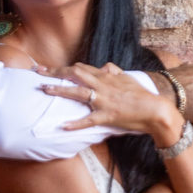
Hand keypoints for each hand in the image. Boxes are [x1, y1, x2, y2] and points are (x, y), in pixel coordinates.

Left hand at [41, 62, 180, 144]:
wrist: (154, 109)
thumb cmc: (141, 94)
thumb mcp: (128, 78)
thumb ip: (114, 71)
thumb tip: (105, 66)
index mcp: (106, 77)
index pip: (80, 68)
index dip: (62, 68)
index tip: (46, 68)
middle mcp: (102, 85)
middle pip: (74, 75)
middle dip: (55, 73)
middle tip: (37, 73)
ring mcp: (104, 100)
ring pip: (78, 92)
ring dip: (60, 90)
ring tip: (44, 90)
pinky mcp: (107, 116)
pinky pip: (88, 120)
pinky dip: (75, 123)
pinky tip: (63, 126)